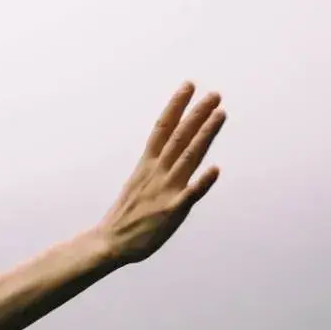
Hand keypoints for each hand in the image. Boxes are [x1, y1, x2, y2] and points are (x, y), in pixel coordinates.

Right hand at [98, 83, 226, 264]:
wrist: (110, 243)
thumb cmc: (126, 216)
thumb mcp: (138, 183)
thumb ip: (156, 168)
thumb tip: (167, 153)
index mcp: (146, 166)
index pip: (162, 128)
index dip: (176, 106)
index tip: (188, 86)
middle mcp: (157, 173)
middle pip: (178, 136)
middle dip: (196, 114)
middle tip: (214, 94)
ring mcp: (165, 190)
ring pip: (188, 156)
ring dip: (204, 134)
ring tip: (221, 114)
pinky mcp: (173, 211)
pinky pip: (190, 194)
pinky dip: (202, 182)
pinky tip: (215, 169)